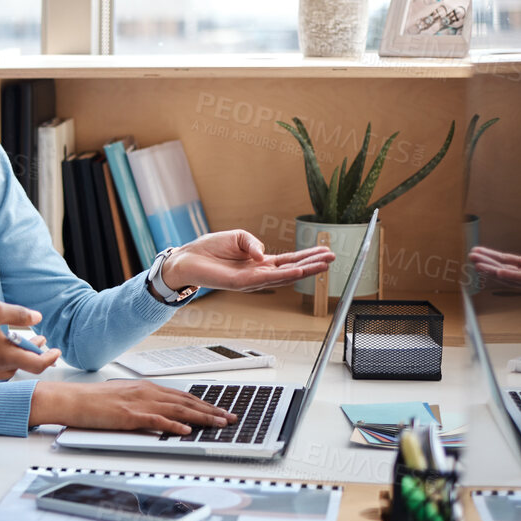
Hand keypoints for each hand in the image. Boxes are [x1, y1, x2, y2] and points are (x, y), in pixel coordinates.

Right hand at [0, 300, 60, 380]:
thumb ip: (19, 315)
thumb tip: (37, 317)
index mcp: (4, 355)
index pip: (36, 364)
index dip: (50, 358)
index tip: (56, 351)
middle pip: (20, 367)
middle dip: (31, 353)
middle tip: (36, 340)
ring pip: (3, 371)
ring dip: (12, 359)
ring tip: (12, 345)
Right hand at [30, 379, 235, 434]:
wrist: (71, 399)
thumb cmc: (92, 401)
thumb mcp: (122, 398)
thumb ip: (142, 403)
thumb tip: (160, 414)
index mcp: (145, 387)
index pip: (182, 395)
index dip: (203, 403)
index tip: (220, 410)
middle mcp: (146, 391)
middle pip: (185, 401)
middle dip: (211, 410)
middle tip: (230, 417)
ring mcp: (138, 402)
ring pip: (177, 409)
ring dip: (201, 417)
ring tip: (218, 424)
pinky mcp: (129, 415)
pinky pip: (156, 420)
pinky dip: (173, 425)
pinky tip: (186, 430)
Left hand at [160, 230, 335, 292]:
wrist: (188, 258)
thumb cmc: (211, 249)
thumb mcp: (237, 237)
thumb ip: (253, 243)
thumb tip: (264, 253)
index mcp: (260, 262)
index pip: (289, 261)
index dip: (308, 257)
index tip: (326, 252)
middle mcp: (259, 273)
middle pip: (292, 270)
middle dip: (313, 265)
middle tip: (333, 259)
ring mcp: (252, 280)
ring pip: (283, 277)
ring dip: (304, 271)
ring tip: (322, 265)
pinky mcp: (240, 283)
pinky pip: (266, 279)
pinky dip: (283, 275)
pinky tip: (297, 271)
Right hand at [470, 231, 520, 296]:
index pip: (511, 262)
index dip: (493, 257)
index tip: (476, 252)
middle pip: (508, 270)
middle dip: (489, 265)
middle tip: (471, 258)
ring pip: (516, 278)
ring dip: (496, 272)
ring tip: (479, 265)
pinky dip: (515, 277)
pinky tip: (502, 272)